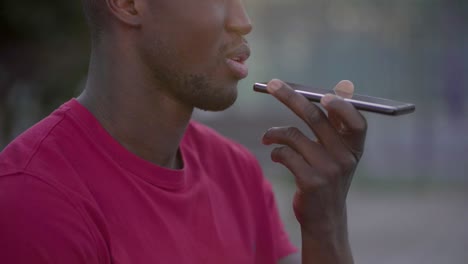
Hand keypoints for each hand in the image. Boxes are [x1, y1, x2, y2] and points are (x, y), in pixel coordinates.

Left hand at [262, 79, 366, 237]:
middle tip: (271, 84)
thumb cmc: (329, 178)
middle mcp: (344, 158)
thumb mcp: (339, 151)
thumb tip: (345, 84)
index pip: (356, 121)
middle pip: (316, 117)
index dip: (342, 106)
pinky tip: (275, 155)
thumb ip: (338, 120)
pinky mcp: (310, 181)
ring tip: (268, 138)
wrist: (325, 218)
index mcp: (354, 147)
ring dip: (275, 134)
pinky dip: (275, 151)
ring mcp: (328, 170)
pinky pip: (285, 154)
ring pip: (293, 135)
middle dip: (290, 97)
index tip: (324, 95)